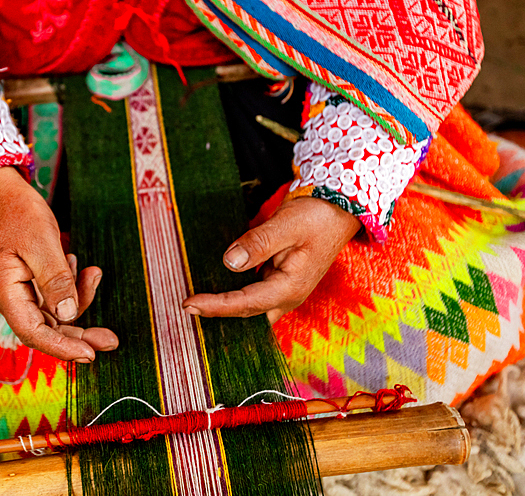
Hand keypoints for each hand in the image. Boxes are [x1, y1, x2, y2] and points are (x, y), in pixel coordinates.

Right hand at [0, 166, 117, 361]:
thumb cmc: (15, 211)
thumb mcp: (41, 242)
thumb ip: (55, 280)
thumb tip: (69, 315)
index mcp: (5, 291)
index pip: (34, 333)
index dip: (62, 347)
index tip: (90, 354)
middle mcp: (8, 297)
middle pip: (45, 329)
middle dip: (78, 334)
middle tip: (111, 339)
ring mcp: (15, 290)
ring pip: (51, 313)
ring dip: (77, 301)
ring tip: (93, 274)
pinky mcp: (24, 281)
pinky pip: (50, 296)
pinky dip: (69, 286)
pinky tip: (78, 266)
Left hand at [182, 197, 359, 322]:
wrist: (338, 210)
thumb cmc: (317, 216)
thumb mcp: (286, 224)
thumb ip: (258, 243)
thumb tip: (230, 262)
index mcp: (291, 287)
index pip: (247, 303)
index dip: (217, 306)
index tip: (189, 304)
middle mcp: (288, 295)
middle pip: (247, 313)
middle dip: (218, 314)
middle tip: (186, 307)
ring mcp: (284, 290)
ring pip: (249, 307)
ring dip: (225, 306)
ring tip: (194, 302)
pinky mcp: (279, 281)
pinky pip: (253, 294)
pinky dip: (233, 294)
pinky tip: (214, 287)